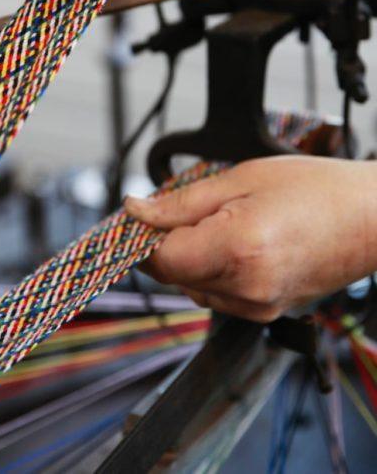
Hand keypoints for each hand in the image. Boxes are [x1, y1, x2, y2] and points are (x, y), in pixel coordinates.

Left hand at [124, 155, 376, 321]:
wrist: (370, 217)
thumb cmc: (315, 189)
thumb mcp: (240, 179)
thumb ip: (181, 202)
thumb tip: (135, 210)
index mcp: (237, 249)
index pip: (160, 259)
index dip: (141, 237)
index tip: (135, 216)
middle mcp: (246, 288)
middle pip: (173, 275)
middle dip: (165, 243)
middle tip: (178, 207)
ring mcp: (258, 305)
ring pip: (192, 286)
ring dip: (189, 256)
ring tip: (222, 220)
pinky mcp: (266, 311)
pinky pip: (217, 293)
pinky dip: (212, 269)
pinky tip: (235, 241)